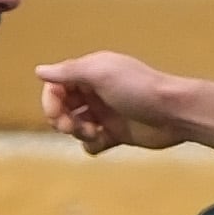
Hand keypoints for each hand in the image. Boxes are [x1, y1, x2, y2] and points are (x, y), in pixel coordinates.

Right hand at [35, 51, 182, 154]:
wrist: (174, 112)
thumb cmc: (138, 88)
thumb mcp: (100, 73)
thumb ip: (68, 71)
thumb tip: (39, 70)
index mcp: (90, 72)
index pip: (56, 85)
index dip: (51, 101)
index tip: (57, 114)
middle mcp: (95, 91)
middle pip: (63, 107)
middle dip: (62, 119)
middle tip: (73, 127)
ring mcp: (106, 113)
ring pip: (76, 126)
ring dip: (78, 132)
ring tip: (95, 133)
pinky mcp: (117, 133)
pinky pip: (93, 142)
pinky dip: (92, 145)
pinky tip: (103, 141)